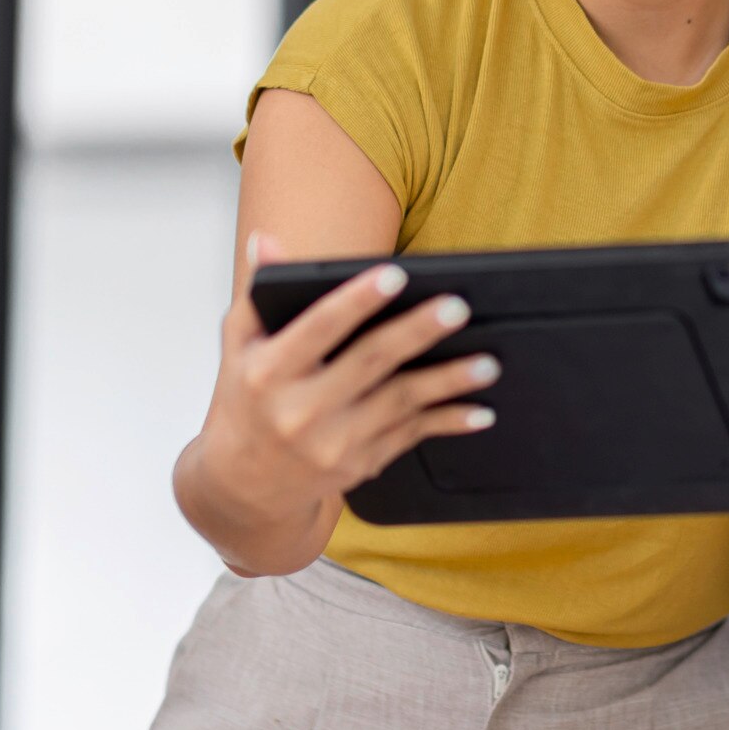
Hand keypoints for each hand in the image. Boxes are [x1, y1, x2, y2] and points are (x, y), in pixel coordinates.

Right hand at [186, 236, 500, 558]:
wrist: (246, 487)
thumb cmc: (247, 402)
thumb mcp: (240, 348)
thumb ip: (257, 295)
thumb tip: (268, 242)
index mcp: (269, 373)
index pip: (318, 329)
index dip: (357, 301)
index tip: (394, 275)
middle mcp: (301, 412)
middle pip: (369, 363)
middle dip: (417, 333)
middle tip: (457, 307)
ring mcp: (334, 444)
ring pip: (401, 403)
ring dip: (448, 382)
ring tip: (488, 362)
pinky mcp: (361, 465)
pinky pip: (412, 437)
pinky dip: (449, 422)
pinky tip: (480, 410)